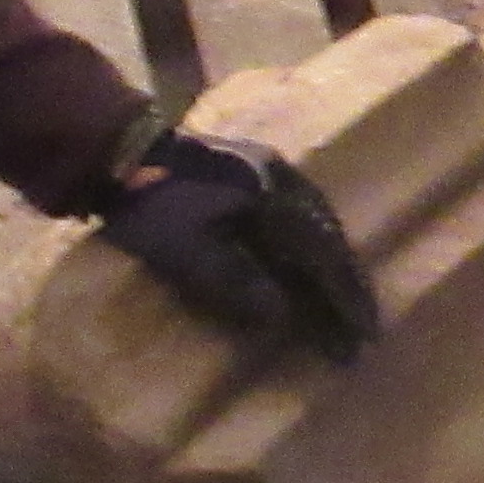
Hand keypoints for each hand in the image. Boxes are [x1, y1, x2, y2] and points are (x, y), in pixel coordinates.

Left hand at [99, 129, 377, 358]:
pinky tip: (309, 262)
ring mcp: (270, 169)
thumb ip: (237, 286)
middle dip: (347, 285)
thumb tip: (283, 319)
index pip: (323, 257)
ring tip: (345, 300)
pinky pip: (298, 212)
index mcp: (275, 199)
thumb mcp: (188, 253)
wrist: (118, 147)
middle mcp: (284, 179)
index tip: (364, 335)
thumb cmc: (153, 205)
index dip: (345, 299)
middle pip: (329, 238)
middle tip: (365, 326)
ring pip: (317, 223)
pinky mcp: (252, 168)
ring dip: (333, 265)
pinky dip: (311, 244)